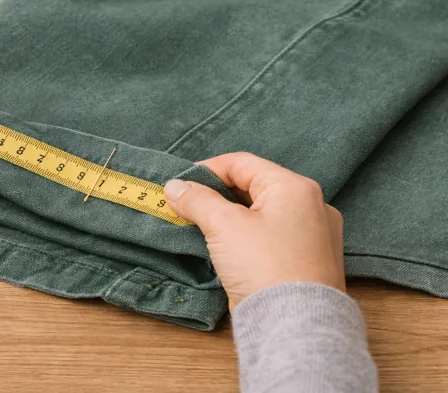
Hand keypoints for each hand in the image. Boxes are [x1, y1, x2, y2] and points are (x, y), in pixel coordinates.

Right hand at [163, 152, 344, 309]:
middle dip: (217, 195)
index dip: (207, 170)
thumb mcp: (223, 225)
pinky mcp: (308, 262)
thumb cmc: (266, 267)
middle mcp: (311, 207)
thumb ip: (197, 200)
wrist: (295, 326)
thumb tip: (175, 187)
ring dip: (231, 217)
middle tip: (188, 206)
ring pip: (262, 214)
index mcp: (295, 188)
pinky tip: (228, 248)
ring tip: (203, 227)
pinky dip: (247, 237)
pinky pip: (272, 237)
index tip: (181, 184)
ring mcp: (313, 236)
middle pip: (254, 187)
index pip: (243, 163)